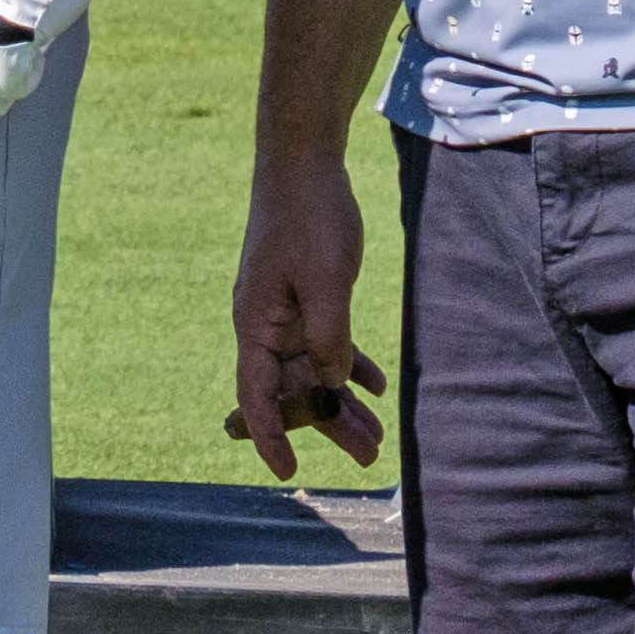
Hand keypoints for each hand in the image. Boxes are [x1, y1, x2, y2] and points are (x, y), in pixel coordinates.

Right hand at [227, 156, 388, 477]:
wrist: (302, 163)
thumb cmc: (309, 217)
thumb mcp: (326, 281)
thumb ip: (329, 336)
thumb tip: (332, 381)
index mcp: (256, 323)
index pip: (257, 394)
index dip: (270, 435)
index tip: (289, 469)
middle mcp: (265, 325)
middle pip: (292, 389)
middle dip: (327, 424)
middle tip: (368, 457)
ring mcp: (285, 312)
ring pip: (313, 370)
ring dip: (343, 400)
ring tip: (378, 434)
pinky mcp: (305, 296)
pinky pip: (326, 343)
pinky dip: (350, 364)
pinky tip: (376, 385)